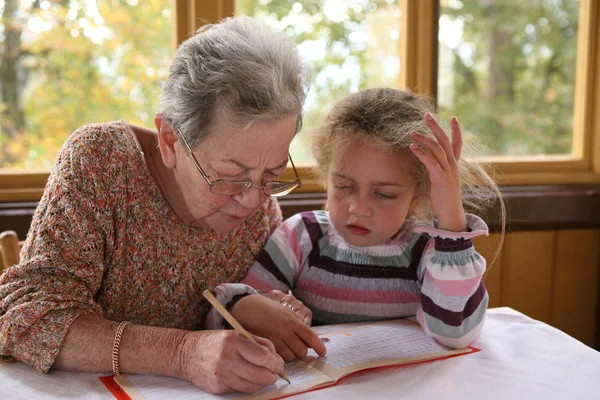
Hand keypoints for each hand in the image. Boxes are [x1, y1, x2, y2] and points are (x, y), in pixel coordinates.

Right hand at [177, 329, 283, 393]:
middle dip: (273, 375)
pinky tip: (247, 378)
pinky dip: (248, 386)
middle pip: (261, 375)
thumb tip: (275, 357)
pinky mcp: (218, 388)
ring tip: (263, 375)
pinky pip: (241, 391)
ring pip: (253, 386)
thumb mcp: (235, 334)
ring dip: (262, 383)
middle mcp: (227, 359)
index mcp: (233, 342)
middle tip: (275, 372)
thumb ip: (257, 343)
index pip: (264, 357)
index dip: (276, 363)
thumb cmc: (213, 341)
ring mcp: (222, 376)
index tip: (279, 364)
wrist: (185, 354)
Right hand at [230, 294, 326, 360]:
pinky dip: (281, 357)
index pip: (310, 336)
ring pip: (291, 356)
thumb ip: (297, 325)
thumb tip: (309, 341)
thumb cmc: (268, 310)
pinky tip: (278, 351)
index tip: (323, 353)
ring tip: (286, 348)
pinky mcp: (265, 345)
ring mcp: (274, 338)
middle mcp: (284, 330)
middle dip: (302, 352)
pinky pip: (278, 357)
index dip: (318, 346)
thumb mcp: (285, 312)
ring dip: (292, 355)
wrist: (247, 308)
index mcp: (291, 320)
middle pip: (301, 350)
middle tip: (298, 348)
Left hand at [409, 113, 466, 231]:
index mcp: (454, 165)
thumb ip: (438, 169)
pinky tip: (412, 147)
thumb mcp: (442, 180)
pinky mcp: (440, 178)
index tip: (454, 118)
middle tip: (427, 115)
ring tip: (412, 132)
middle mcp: (452, 166)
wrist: (450, 213)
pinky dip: (421, 153)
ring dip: (424, 139)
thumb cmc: (444, 198)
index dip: (456, 131)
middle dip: (436, 127)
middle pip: (445, 141)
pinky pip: (431, 162)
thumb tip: (429, 161)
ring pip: (437, 149)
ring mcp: (447, 171)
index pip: (458, 144)